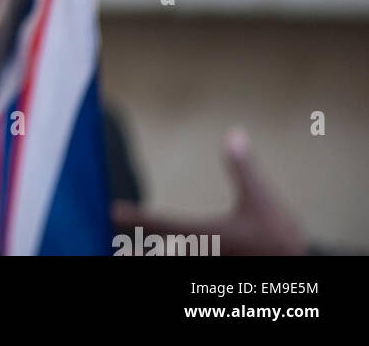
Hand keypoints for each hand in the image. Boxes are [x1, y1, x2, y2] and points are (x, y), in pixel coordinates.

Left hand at [112, 127, 306, 256]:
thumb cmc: (279, 236)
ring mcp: (208, 267)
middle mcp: (203, 255)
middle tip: (107, 236)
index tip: (112, 210)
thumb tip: (234, 134)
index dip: (137, 217)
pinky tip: (151, 252)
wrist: (300, 266)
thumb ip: (244, 168)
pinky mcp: (215, 272)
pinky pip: (183, 264)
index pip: (164, 225)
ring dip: (147, 254)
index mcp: (209, 236)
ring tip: (123, 247)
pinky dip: (166, 257)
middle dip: (132, 245)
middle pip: (158, 253)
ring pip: (170, 261)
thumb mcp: (263, 199)